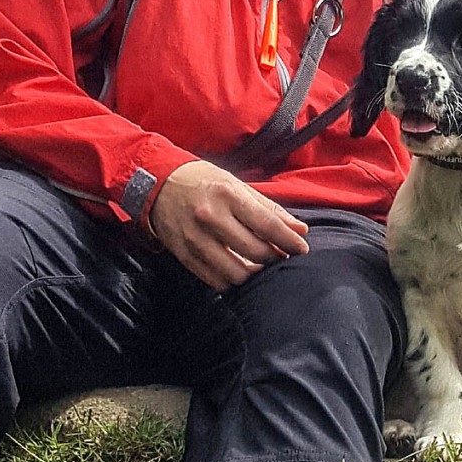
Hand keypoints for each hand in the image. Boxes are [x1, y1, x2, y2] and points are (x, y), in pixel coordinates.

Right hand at [149, 160, 308, 289]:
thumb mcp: (237, 185)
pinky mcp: (184, 255)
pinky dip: (232, 280)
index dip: (288, 240)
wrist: (159, 184)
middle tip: (282, 255)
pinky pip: (214, 280)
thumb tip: (299, 229)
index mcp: (227, 195)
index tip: (302, 248)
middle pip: (254, 251)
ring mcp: (195, 238)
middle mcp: (210, 217)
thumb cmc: (204, 182)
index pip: (267, 224)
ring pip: (235, 272)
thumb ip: (269, 208)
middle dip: (274, 257)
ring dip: (255, 273)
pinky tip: (240, 270)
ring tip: (262, 265)